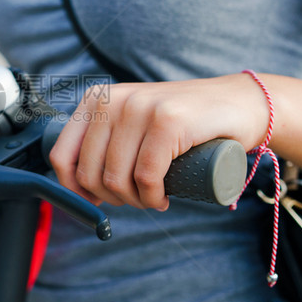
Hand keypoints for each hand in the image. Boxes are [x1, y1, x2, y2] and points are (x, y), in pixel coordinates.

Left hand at [48, 74, 269, 210]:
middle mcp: (113, 99)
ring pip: (116, 178)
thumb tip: (74, 184)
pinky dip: (152, 197)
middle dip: (112, 199)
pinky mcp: (168, 121)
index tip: (96, 201)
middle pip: (89, 173)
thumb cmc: (184, 123)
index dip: (73, 188)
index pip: (61, 155)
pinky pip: (146, 176)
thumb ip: (105, 139)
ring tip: (152, 199)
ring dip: (134, 202)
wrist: (240, 104)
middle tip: (137, 200)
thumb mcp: (133, 123)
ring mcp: (140, 107)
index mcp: (96, 100)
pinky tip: (162, 198)